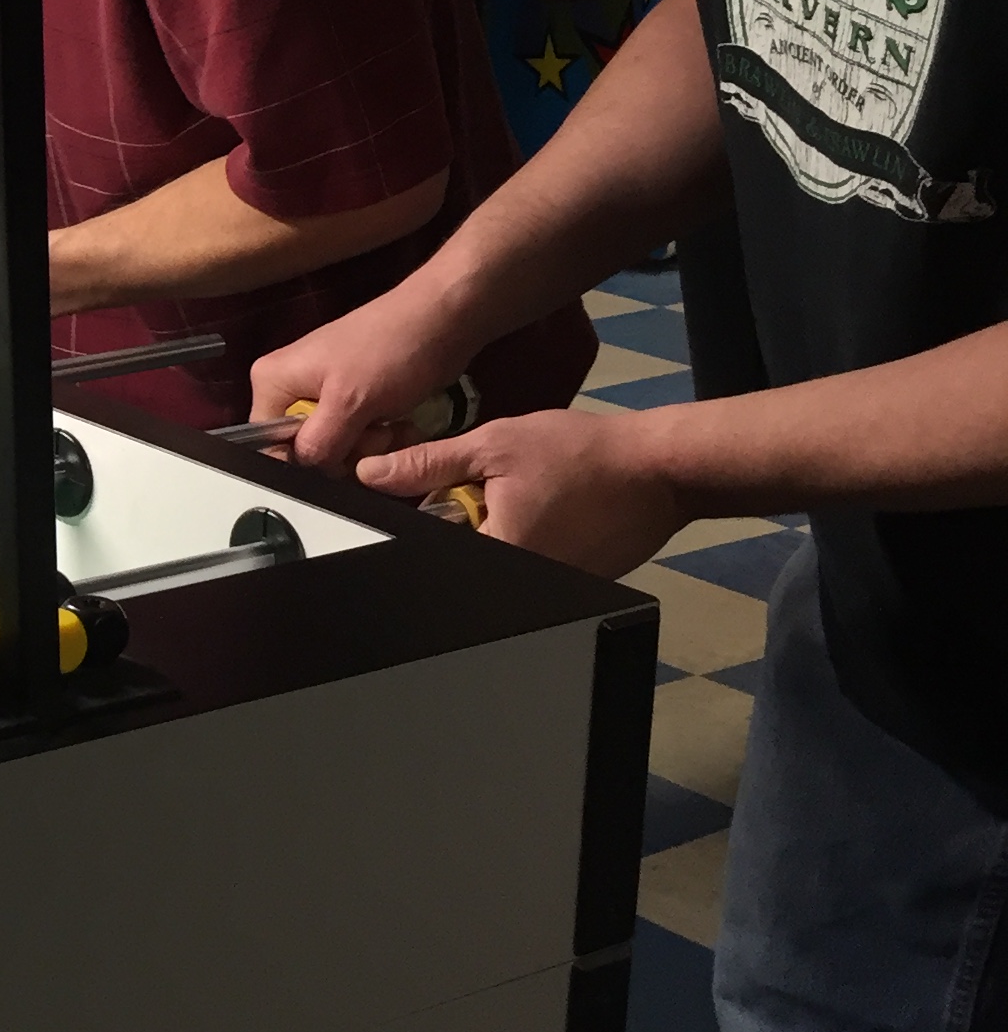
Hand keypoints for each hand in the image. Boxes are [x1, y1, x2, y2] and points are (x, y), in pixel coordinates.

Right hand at [251, 286, 471, 468]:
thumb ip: (318, 443)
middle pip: (301, 449)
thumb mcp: (348, 402)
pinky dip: (378, 439)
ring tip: (389, 426)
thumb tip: (305, 472)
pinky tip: (397, 426)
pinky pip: (354, 438)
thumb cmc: (389, 351)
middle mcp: (290, 389)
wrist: (440, 322)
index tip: (334, 460)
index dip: (299, 462)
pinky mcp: (352, 402)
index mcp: (272, 381)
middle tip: (371, 433)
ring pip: (333, 448)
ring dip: (367, 447)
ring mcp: (323, 395)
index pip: (266, 443)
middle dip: (341, 452)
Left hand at [356, 412, 680, 578]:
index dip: (423, 515)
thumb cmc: (583, 454)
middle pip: (461, 556)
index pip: (428, 546)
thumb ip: (428, 463)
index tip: (436, 491)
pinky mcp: (575, 580)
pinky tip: (549, 506)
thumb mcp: (494, 445)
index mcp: (494, 552)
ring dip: (495, 526)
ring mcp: (551, 585)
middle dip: (460, 521)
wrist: (659, 467)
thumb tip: (372, 473)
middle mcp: (522, 582)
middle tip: (493, 487)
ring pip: (496, 557)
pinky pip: (530, 560)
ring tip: (529, 495)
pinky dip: (528, 534)